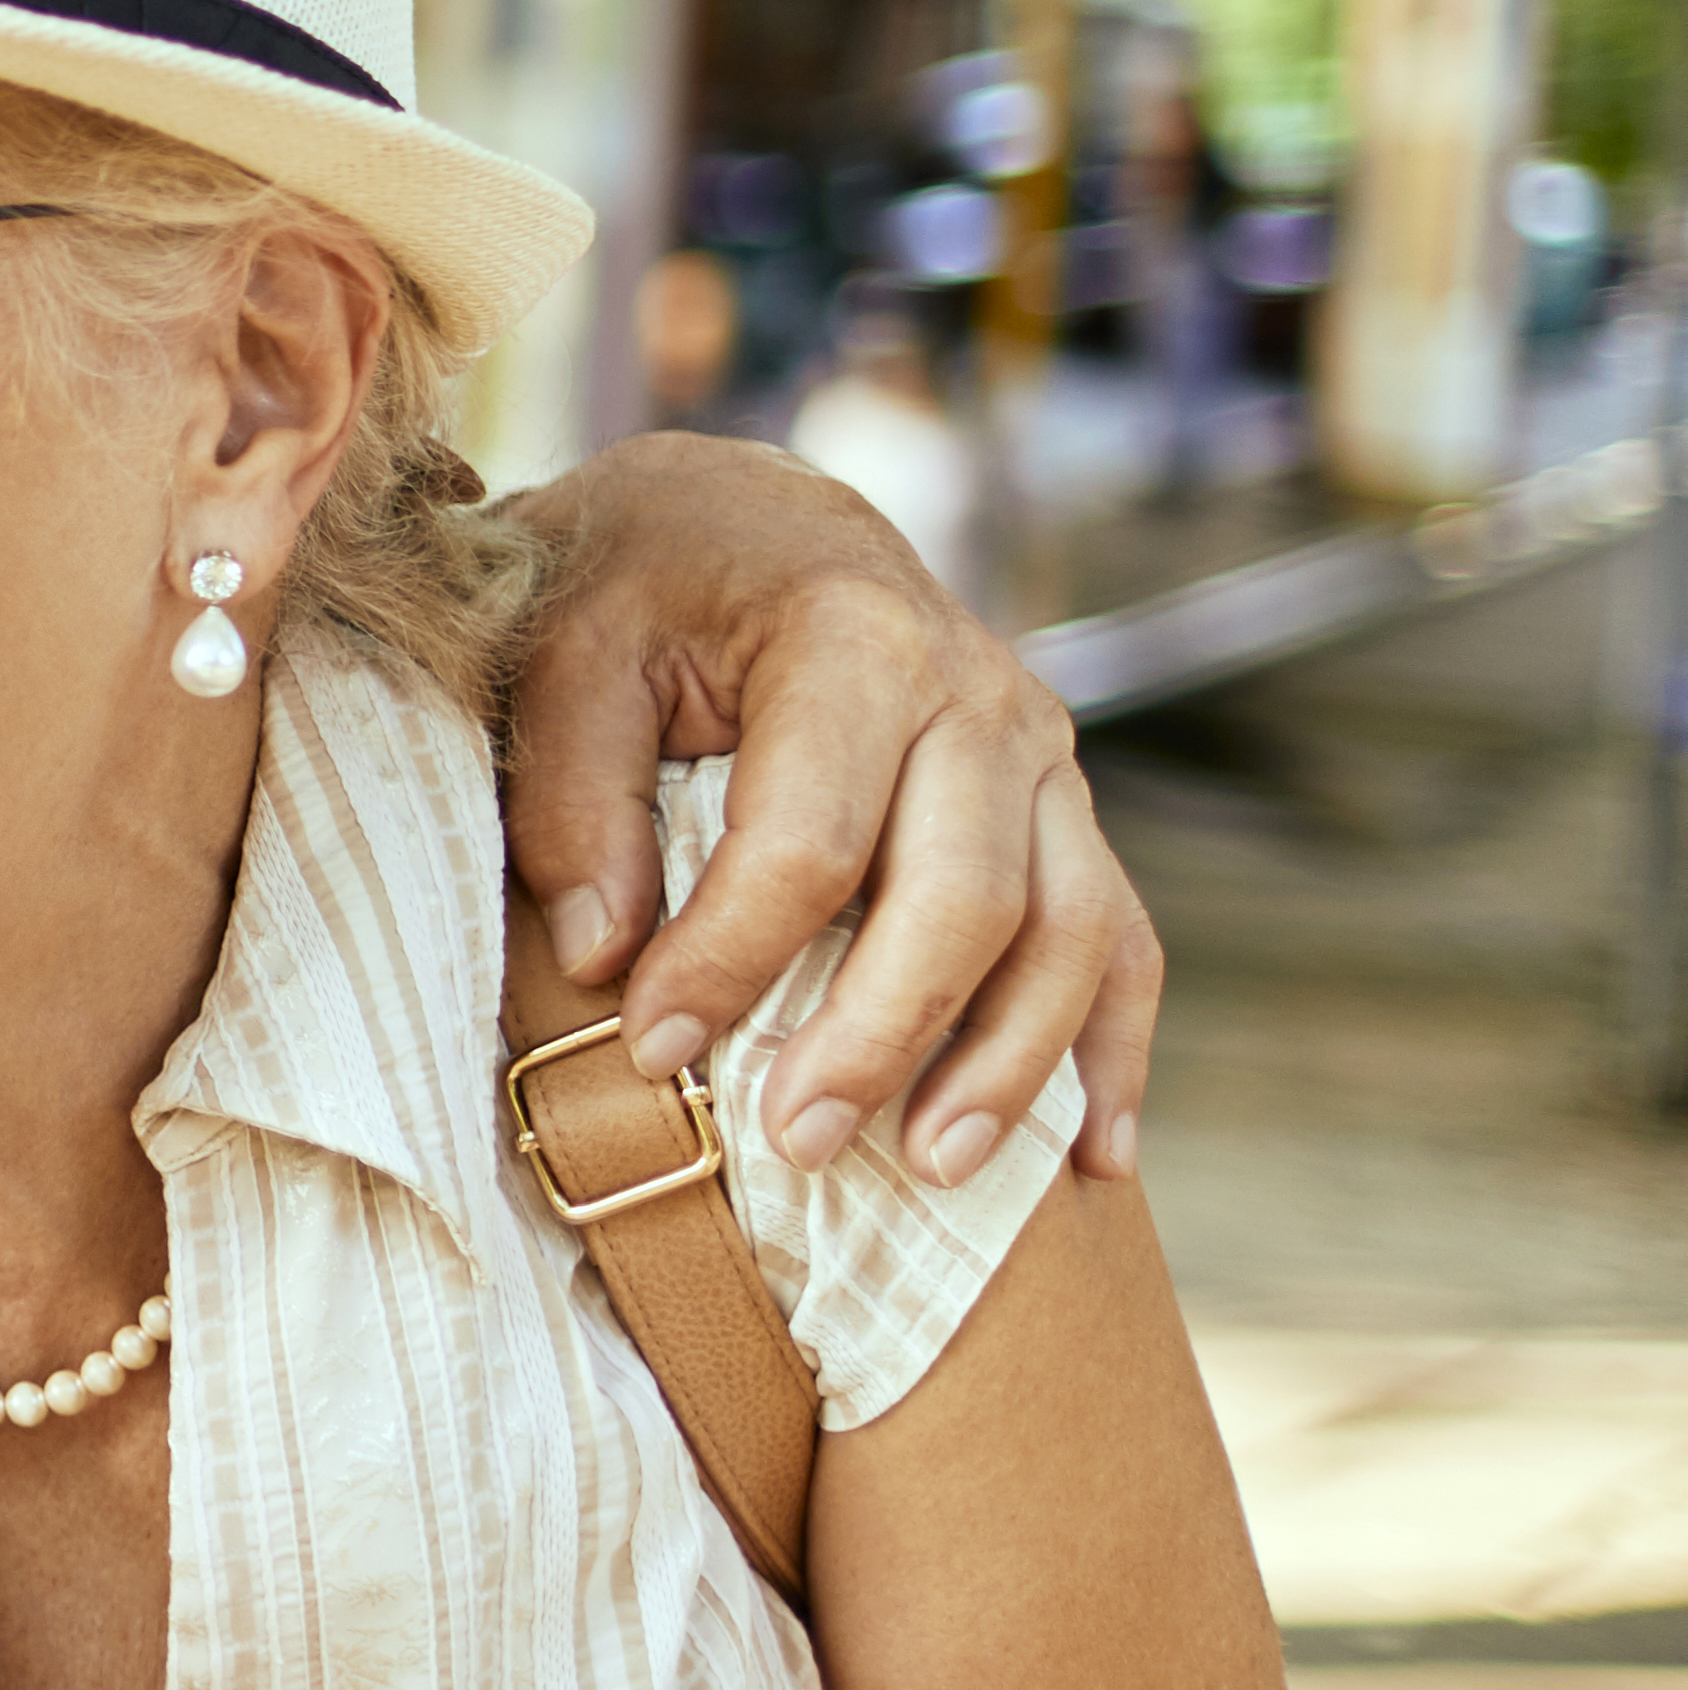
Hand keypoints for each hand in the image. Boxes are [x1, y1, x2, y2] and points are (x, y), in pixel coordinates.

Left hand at [502, 437, 1163, 1187]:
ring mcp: (1041, 754)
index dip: (729, 959)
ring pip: (1069, 931)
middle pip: (964, 897)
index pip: (808, 840)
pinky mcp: (1063, 807)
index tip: (651, 1049)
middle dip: (881, 1036)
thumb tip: (605, 957)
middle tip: (792, 1144)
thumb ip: (576, 798)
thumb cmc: (640, 591)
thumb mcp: (568, 654)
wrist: (743, 519)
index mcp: (853, 640)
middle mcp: (977, 695)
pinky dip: (1112, 1051)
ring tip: (927, 1170)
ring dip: (1010, 1065)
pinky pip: (1120, 938)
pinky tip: (1095, 1162)